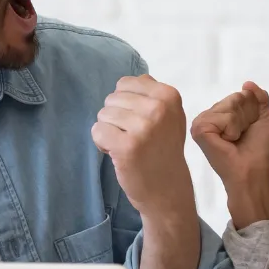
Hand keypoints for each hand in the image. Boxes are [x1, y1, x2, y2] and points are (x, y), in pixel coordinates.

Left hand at [91, 75, 194, 219]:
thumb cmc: (163, 150)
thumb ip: (153, 94)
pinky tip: (118, 154)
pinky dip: (101, 143)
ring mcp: (143, 127)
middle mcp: (158, 108)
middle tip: (133, 137)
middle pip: (112, 98)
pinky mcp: (127, 146)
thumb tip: (136, 78)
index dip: (125, 103)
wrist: (168, 190)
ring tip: (127, 146)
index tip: (139, 122)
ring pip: (103, 115)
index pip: (125, 83)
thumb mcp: (170, 116)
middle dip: (116, 118)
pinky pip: (97, 131)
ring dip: (109, 131)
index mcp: (168, 95)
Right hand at [190, 81, 268, 186]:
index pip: (238, 96)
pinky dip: (231, 128)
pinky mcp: (199, 129)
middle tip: (242, 136)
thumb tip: (247, 82)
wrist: (253, 169)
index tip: (249, 129)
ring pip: (229, 105)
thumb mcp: (264, 117)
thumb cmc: (258, 149)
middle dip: (245, 116)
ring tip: (235, 140)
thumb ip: (259, 98)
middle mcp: (209, 116)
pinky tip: (227, 141)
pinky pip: (222, 116)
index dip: (251, 111)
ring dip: (239, 123)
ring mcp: (201, 122)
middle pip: (234, 98)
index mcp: (221, 114)